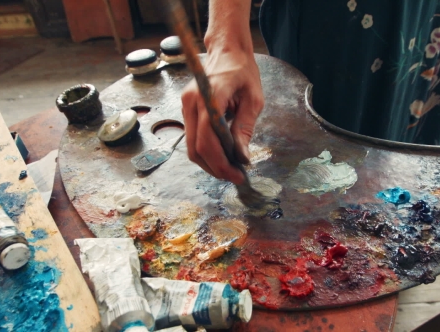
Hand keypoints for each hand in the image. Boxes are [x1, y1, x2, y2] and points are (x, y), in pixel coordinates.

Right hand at [181, 48, 263, 184]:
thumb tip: (242, 158)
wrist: (226, 50)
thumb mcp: (253, 100)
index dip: (221, 163)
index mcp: (210, 96)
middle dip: (215, 168)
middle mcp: (191, 102)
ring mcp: (185, 106)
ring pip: (191, 146)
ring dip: (209, 162)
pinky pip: (192, 138)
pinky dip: (206, 151)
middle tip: (235, 177)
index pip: (208, 139)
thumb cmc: (243, 71)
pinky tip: (222, 156)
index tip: (238, 175)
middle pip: (195, 148)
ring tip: (230, 169)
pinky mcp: (186, 110)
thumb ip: (245, 129)